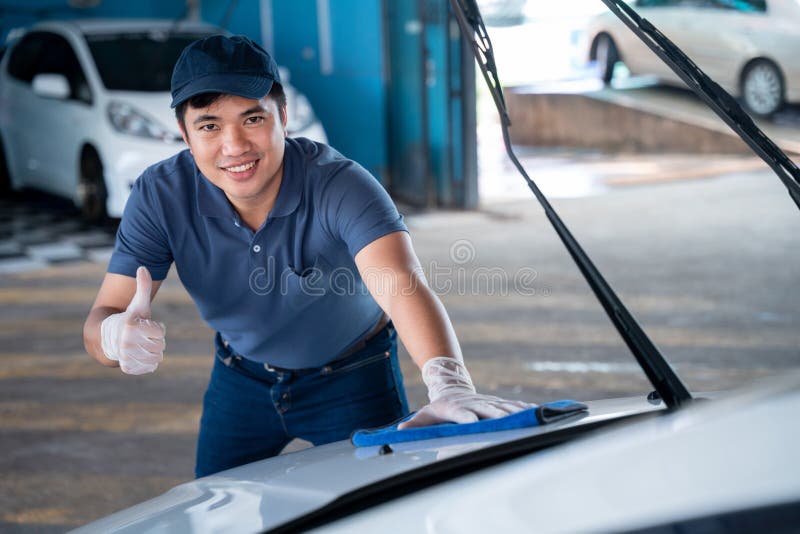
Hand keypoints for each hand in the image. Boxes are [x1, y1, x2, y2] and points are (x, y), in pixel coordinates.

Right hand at [100, 266, 165, 374]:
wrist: (107, 340)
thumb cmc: (128, 320)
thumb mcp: (137, 304)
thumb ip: (142, 286)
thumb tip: (142, 267)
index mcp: (131, 326)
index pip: (161, 332)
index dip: (155, 328)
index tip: (144, 326)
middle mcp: (127, 343)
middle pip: (160, 346)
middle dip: (154, 341)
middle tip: (142, 337)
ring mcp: (126, 357)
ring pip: (156, 358)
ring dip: (152, 352)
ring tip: (140, 346)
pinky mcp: (128, 368)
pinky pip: (150, 368)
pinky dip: (147, 363)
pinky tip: (138, 356)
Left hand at [398, 357, 531, 429]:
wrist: (452, 387)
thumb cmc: (438, 408)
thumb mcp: (425, 415)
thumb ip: (414, 424)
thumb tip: (399, 431)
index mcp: (455, 408)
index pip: (461, 413)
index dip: (466, 417)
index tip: (472, 423)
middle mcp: (474, 404)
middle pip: (486, 410)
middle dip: (496, 416)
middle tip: (506, 422)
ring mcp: (487, 402)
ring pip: (502, 407)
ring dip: (515, 413)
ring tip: (528, 418)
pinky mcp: (496, 403)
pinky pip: (512, 406)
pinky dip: (524, 409)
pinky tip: (536, 412)